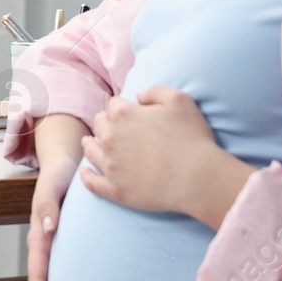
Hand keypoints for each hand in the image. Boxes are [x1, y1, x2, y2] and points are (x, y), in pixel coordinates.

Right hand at [27, 162, 73, 280]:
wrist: (65, 161)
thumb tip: (48, 228)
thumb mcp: (52, 185)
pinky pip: (59, 275)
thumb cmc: (59, 173)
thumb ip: (48, 204)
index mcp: (38, 234)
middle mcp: (42, 244)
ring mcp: (51, 247)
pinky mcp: (61, 246)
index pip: (38, 275)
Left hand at [79, 86, 252, 226]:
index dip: (121, 107)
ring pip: (90, 150)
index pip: (114, 105)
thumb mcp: (180, 100)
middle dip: (104, 123)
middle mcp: (110, 138)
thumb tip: (137, 96)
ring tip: (88, 143)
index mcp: (123, 114)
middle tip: (107, 127)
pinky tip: (84, 172)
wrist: (197, 178)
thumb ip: (155, 91)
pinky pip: (91, 182)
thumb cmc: (192, 138)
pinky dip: (85, 176)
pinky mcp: (115, 189)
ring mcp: (110, 165)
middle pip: (99, 125)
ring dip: (89, 144)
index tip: (126, 112)